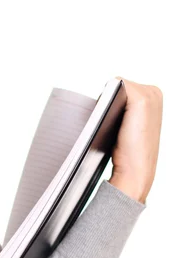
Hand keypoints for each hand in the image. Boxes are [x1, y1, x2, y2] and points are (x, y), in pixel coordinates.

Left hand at [108, 77, 162, 203]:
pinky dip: (106, 100)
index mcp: (154, 96)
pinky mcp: (141, 99)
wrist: (135, 172)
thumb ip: (120, 106)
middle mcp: (154, 92)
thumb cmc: (127, 151)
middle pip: (115, 85)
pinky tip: (110, 116)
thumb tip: (101, 95)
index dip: (110, 101)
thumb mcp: (127, 124)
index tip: (112, 120)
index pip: (120, 86)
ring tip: (111, 123)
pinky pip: (114, 86)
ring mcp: (150, 94)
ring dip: (105, 102)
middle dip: (107, 101)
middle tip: (111, 124)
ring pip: (112, 86)